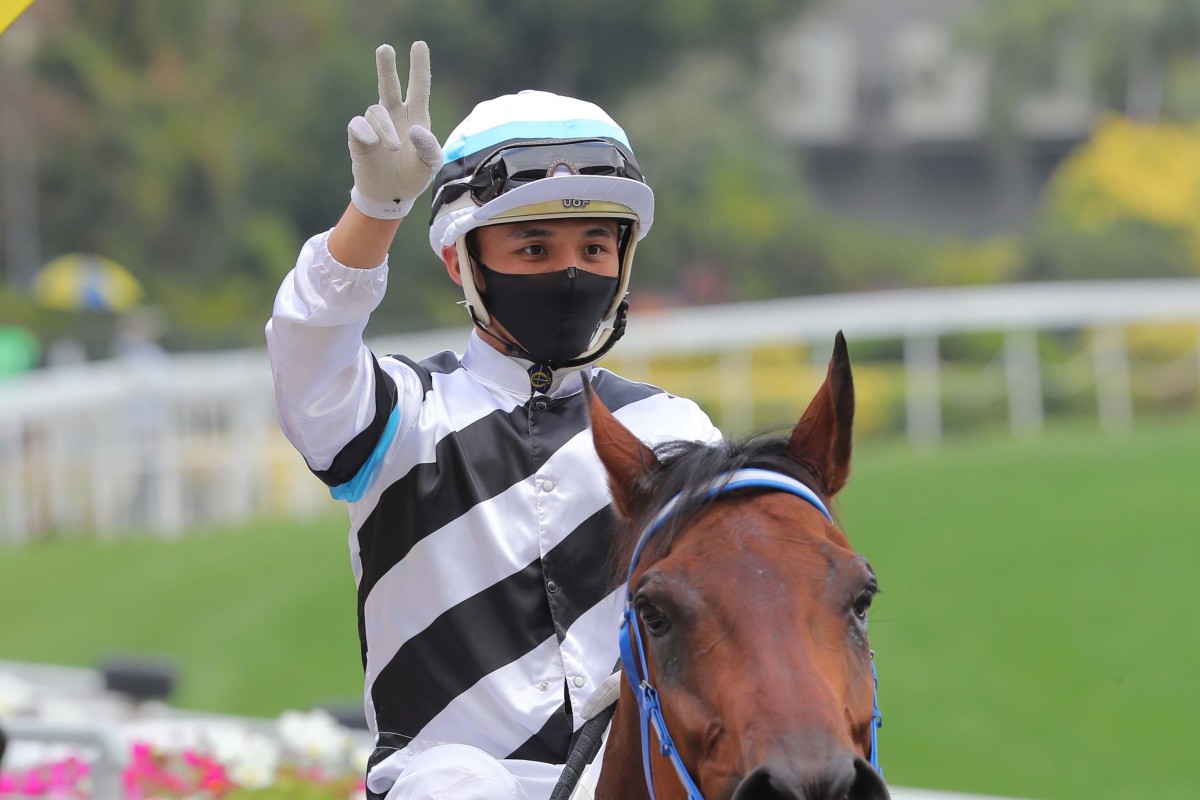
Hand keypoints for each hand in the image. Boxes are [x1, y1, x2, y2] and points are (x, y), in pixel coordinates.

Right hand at [347, 42, 442, 219]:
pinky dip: (367, 133)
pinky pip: (359, 125)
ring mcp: (375, 125)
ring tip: (391, 147)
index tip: (419, 44)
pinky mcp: (358, 137)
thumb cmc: (413, 176)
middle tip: (385, 48)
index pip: (418, 88)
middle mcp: (394, 116)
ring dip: (385, 129)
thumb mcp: (430, 166)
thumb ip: (429, 148)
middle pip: (389, 85)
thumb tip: (416, 129)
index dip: (419, 67)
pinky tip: (373, 143)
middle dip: (386, 67)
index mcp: (416, 117)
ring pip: (376, 111)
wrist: (391, 196)